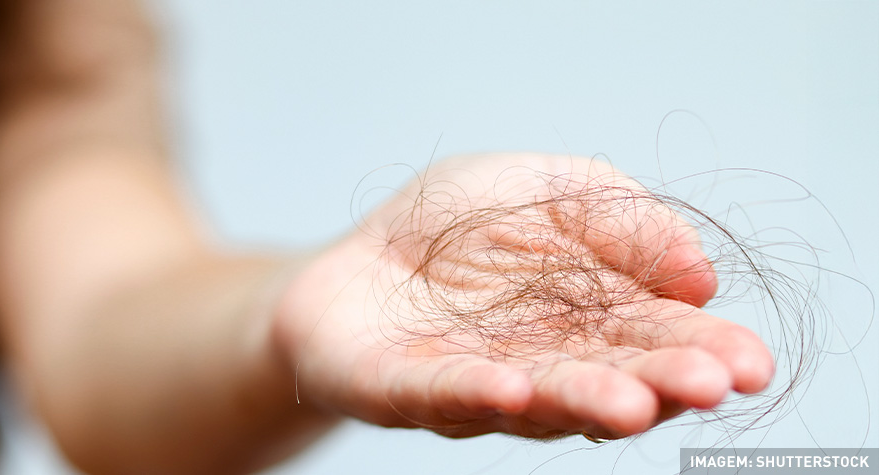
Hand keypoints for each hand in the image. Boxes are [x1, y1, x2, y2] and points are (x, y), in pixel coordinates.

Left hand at [273, 153, 773, 439]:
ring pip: (535, 397)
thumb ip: (620, 217)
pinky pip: (439, 392)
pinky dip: (475, 392)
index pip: (650, 337)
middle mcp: (538, 362)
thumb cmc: (450, 227)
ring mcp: (471, 381)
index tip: (748, 362)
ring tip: (632, 402)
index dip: (700, 350)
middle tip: (710, 386)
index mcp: (581, 318)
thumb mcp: (542, 187)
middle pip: (606, 378)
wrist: (351, 259)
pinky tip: (512, 387)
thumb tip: (699, 276)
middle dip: (659, 384)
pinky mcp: (400, 386)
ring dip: (583, 399)